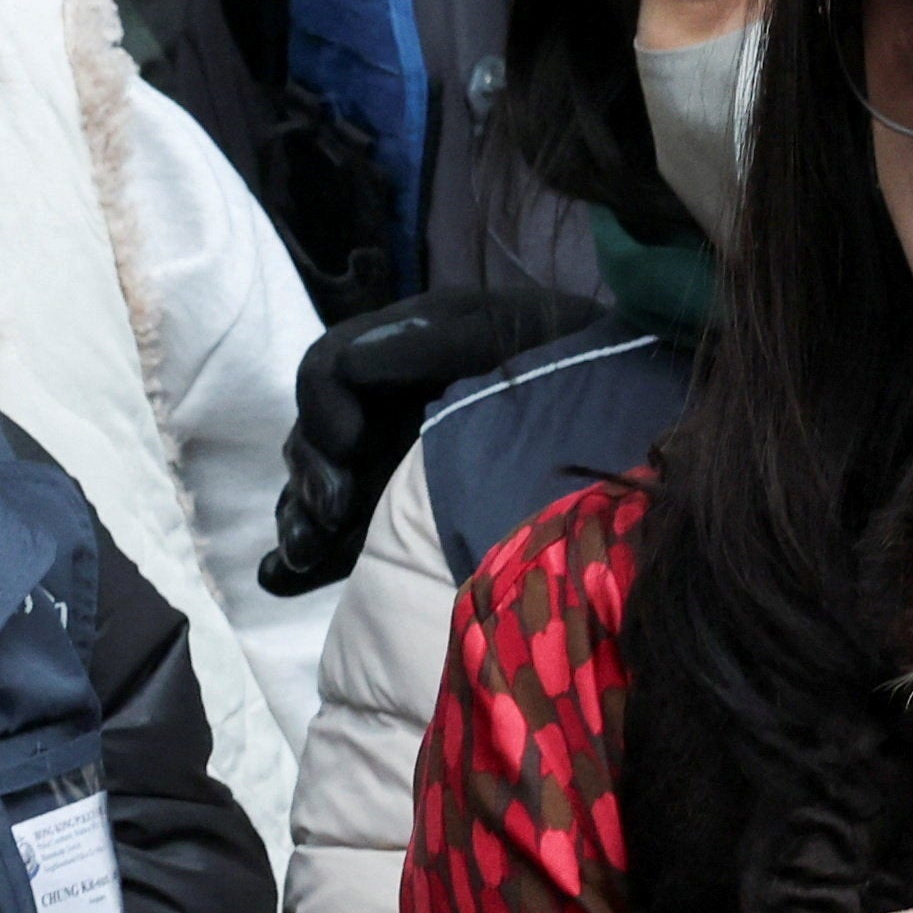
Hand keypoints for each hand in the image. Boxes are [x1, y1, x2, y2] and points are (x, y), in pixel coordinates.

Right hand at [262, 287, 602, 593]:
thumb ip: (428, 342)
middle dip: (312, 473)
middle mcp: (390, 403)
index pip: (330, 371)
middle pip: (316, 434)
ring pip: (320, 485)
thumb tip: (352, 364)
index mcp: (404, 351)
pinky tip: (286, 577)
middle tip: (332, 513)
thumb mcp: (504, 335)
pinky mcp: (404, 508)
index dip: (325, 409)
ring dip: (303, 520)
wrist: (626, 409)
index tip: (349, 448)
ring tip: (308, 557)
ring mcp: (395, 458)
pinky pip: (339, 530)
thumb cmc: (572, 358)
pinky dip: (305, 554)